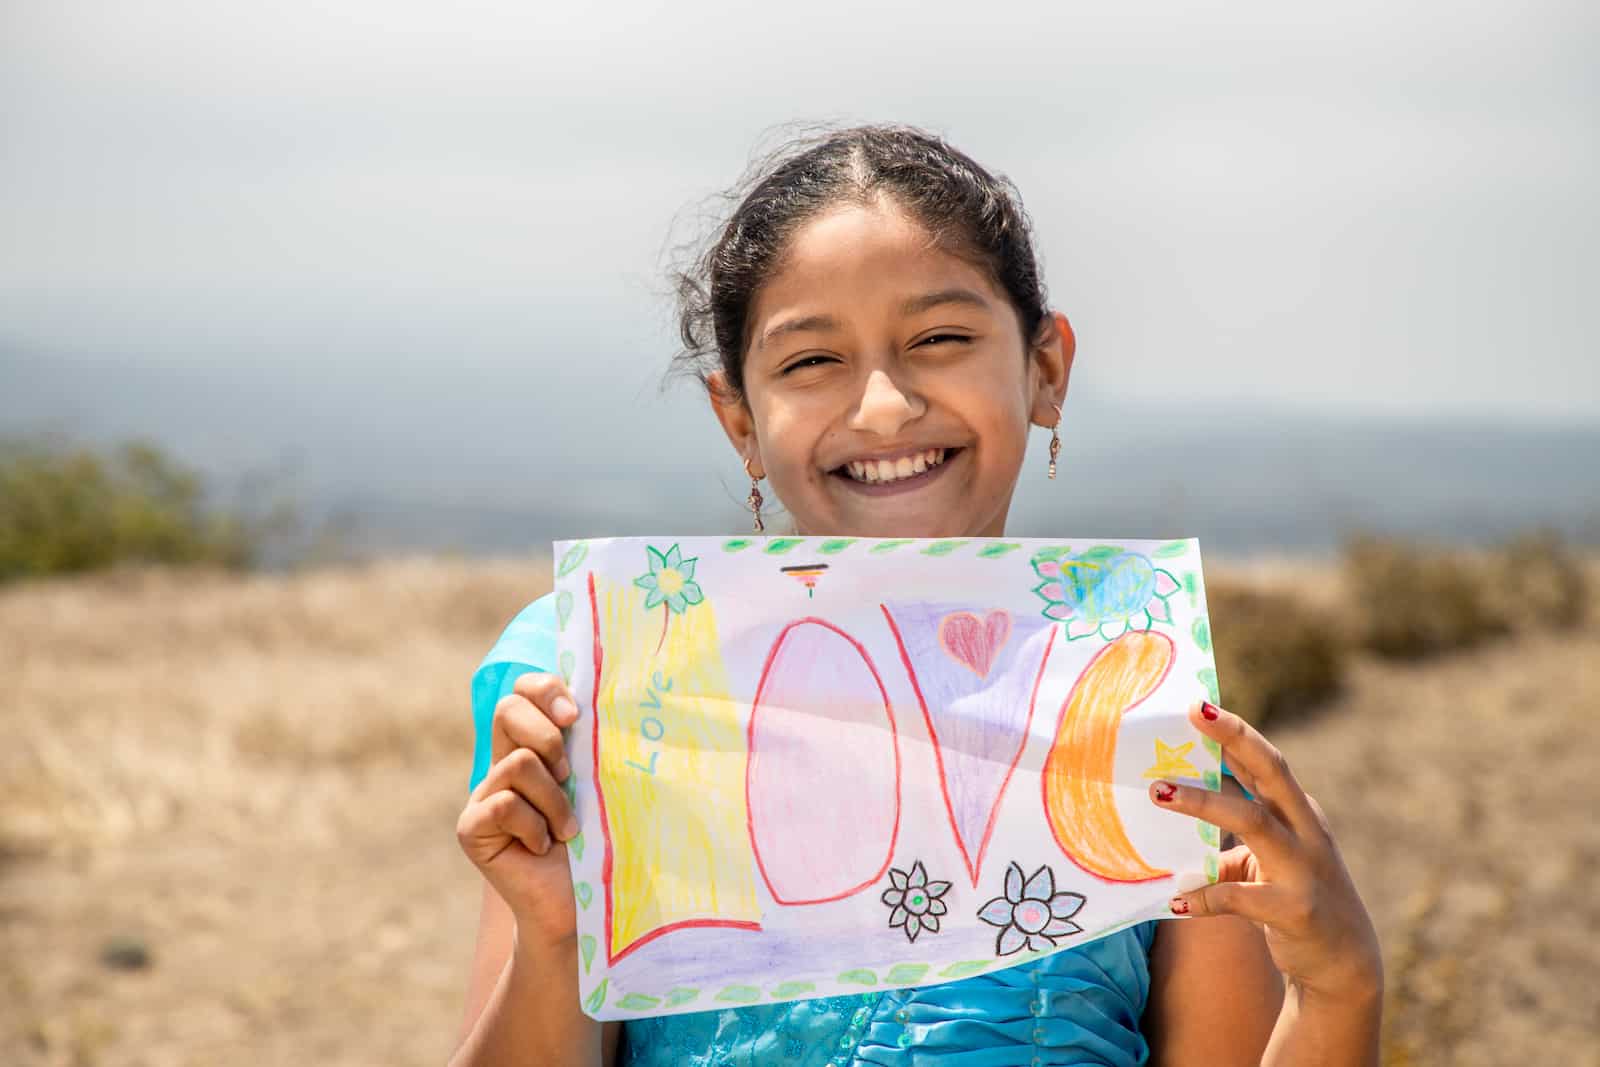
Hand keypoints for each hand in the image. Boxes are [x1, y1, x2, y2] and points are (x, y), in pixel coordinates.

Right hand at [455, 671, 582, 947]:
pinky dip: (534, 827)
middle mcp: (504, 763)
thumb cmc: (603, 845)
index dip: (544, 689)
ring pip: (518, 763)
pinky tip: (542, 849)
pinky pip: (504, 804)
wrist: (582, 908)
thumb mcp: (602, 786)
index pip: (524, 690)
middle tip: (569, 775)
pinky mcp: (471, 827)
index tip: (575, 715)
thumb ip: (592, 748)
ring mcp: (484, 795)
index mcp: (536, 746)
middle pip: (508, 708)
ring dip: (554, 800)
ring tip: (566, 830)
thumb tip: (613, 701)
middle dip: (548, 736)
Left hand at [1149, 699, 1382, 1003]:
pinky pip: (1239, 896)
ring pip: (1252, 820)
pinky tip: (1176, 900)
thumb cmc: (1293, 894)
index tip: (1198, 704)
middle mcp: (1306, 831)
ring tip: (1159, 793)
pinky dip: (1204, 896)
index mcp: (1298, 812)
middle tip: (1194, 714)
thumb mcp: (1269, 854)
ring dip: (1203, 803)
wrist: (1344, 960)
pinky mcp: (1294, 908)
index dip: (1234, 731)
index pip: (1265, 761)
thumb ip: (1237, 825)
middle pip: (1271, 771)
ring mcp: (1303, 868)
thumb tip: (1180, 792)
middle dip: (1234, 739)